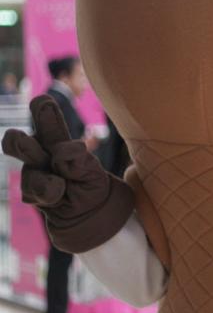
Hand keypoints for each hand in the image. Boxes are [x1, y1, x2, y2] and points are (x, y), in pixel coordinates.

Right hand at [1, 95, 134, 252]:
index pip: (49, 123)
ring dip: (44, 180)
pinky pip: (36, 193)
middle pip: (21, 144)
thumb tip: (62, 153)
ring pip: (31, 174)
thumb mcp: (91, 171)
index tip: (43, 100)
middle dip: (20, 143)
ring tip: (58, 186)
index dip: (44, 113)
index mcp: (57, 141)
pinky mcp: (31, 194)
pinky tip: (59, 197)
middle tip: (20, 139)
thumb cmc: (90, 183)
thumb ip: (77, 161)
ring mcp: (33, 174)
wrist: (88, 212)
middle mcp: (39, 154)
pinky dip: (50, 195)